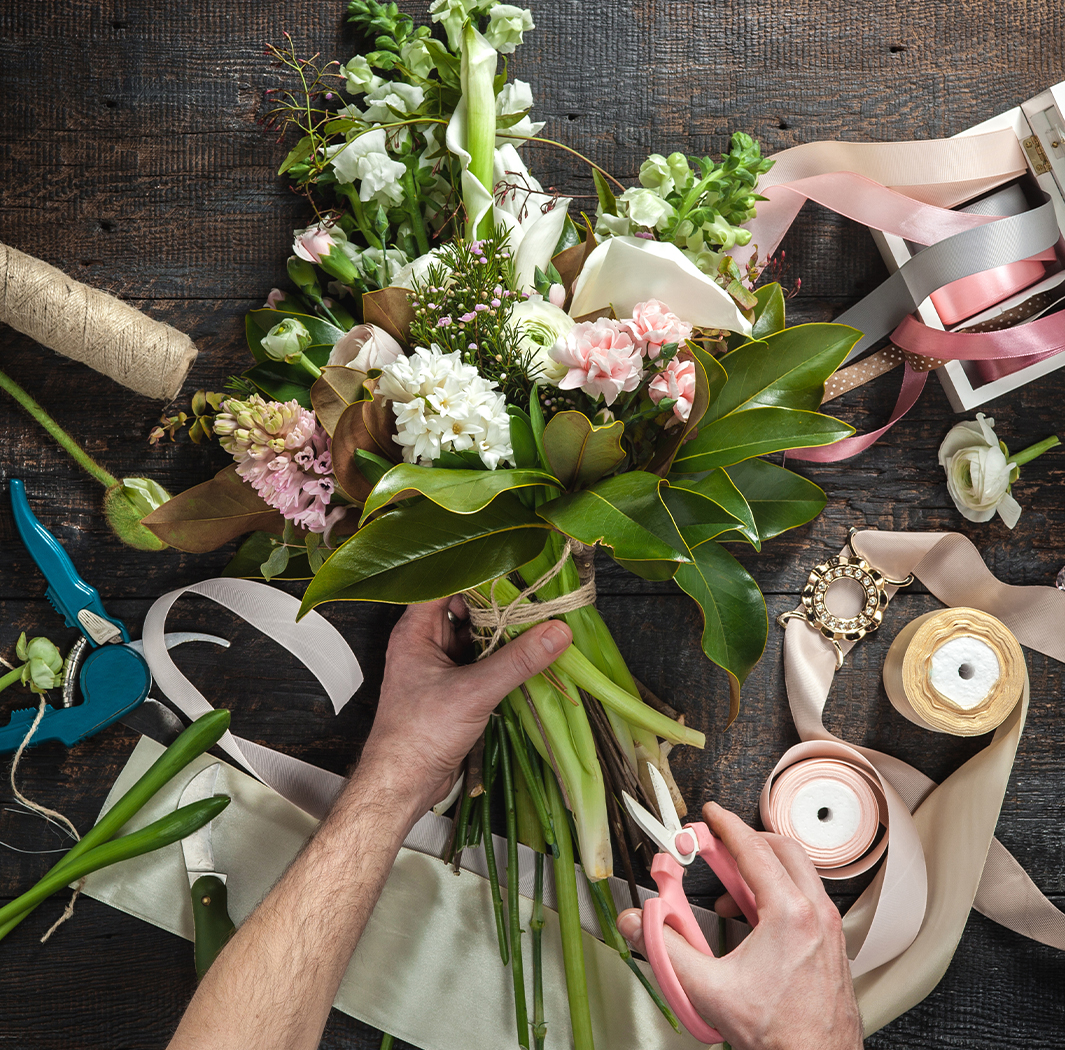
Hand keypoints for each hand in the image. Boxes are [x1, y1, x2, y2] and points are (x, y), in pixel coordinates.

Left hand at [359, 596, 571, 816]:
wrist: (402, 784)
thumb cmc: (419, 735)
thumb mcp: (474, 691)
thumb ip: (517, 660)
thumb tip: (556, 631)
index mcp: (416, 631)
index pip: (447, 583)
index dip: (480, 574)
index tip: (517, 568)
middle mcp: (427, 643)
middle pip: (468, 609)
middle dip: (501, 605)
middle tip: (538, 598)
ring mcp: (442, 666)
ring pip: (478, 637)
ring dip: (506, 633)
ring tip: (541, 622)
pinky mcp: (456, 689)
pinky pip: (484, 662)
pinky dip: (505, 658)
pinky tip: (531, 656)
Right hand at [617, 802, 862, 1049]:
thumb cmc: (781, 1034)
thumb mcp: (710, 990)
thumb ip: (666, 950)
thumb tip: (639, 924)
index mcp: (790, 914)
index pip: (754, 850)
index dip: (727, 826)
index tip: (712, 814)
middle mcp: (817, 915)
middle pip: (785, 850)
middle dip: (750, 839)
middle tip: (722, 843)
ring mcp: (830, 930)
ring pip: (800, 874)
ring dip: (765, 869)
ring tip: (732, 891)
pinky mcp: (833, 945)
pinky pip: (808, 898)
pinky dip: (780, 893)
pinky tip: (755, 921)